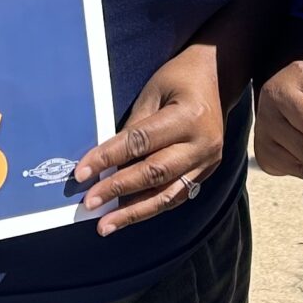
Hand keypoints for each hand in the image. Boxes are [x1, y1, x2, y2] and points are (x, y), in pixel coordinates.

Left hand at [74, 42, 225, 234]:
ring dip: (134, 212)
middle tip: (89, 204)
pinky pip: (176, 195)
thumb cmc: (181, 77)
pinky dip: (151, 206)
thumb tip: (107, 159)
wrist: (221, 76)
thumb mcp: (153, 91)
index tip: (82, 173)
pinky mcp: (207, 171)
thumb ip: (134, 125)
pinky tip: (129, 216)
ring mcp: (208, 161)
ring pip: (167, 194)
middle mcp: (201, 144)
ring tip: (106, 226)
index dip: (108, 158)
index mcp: (188, 117)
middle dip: (118, 190)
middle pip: (154, 173)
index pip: (140, 142)